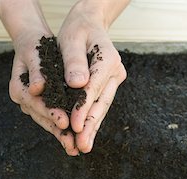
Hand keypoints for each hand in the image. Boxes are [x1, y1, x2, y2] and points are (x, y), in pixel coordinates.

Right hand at [0, 0, 79, 155]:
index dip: (51, 113)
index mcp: (18, 88)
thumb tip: (37, 89)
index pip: (36, 104)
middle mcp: (23, 99)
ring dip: (61, 135)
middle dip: (58, 132)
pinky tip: (74, 138)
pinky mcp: (41, 105)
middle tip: (72, 145)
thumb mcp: (34, 52)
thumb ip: (37, 72)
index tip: (64, 122)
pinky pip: (52, 118)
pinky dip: (62, 127)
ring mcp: (31, 104)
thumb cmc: (34, 44)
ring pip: (47, 122)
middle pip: (42, 118)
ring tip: (74, 148)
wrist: (31, 41)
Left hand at [58, 0, 128, 152]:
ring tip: (83, 147)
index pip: (93, 89)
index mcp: (108, 59)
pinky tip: (84, 136)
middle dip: (89, 126)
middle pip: (101, 103)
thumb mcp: (71, 38)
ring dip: (91, 128)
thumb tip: (77, 84)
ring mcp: (113, 80)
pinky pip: (98, 105)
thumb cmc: (78, 28)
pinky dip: (90, 121)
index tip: (73, 126)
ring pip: (101, 108)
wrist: (90, 23)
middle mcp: (115, 72)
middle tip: (81, 146)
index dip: (82, 109)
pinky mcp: (107, 86)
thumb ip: (74, 60)